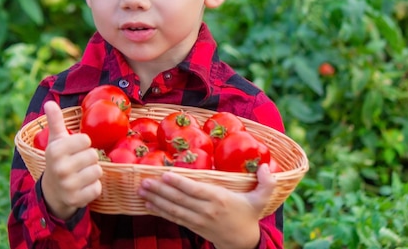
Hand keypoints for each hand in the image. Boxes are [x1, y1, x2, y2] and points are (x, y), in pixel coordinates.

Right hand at [40, 101, 102, 219]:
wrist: (51, 193)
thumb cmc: (58, 161)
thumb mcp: (56, 141)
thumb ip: (56, 122)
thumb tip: (49, 102)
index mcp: (55, 150)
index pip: (86, 140)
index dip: (83, 144)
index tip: (74, 150)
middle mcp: (60, 168)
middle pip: (94, 155)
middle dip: (89, 159)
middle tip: (78, 164)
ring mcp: (68, 185)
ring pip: (98, 171)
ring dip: (92, 173)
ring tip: (80, 175)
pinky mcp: (76, 199)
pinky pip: (97, 188)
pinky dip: (93, 188)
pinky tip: (82, 188)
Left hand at [137, 163, 275, 248]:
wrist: (243, 243)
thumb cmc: (249, 215)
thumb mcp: (261, 199)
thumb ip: (266, 183)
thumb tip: (266, 166)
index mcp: (220, 199)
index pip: (196, 190)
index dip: (180, 183)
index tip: (165, 174)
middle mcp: (206, 210)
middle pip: (180, 199)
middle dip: (160, 190)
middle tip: (144, 180)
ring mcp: (198, 220)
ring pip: (174, 209)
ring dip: (156, 199)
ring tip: (141, 190)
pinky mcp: (193, 227)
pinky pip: (174, 218)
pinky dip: (160, 211)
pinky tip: (148, 205)